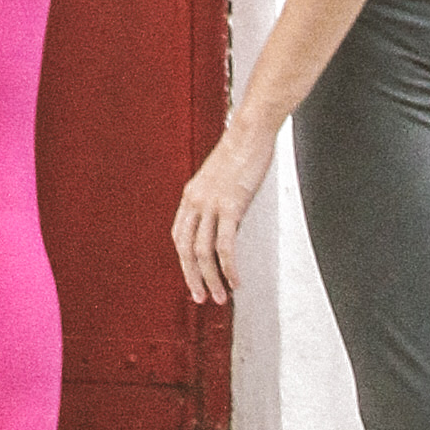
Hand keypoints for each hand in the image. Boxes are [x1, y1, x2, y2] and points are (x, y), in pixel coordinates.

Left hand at [172, 118, 275, 304]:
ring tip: (221, 297)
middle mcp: (195, 201)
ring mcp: (211, 204)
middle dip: (193, 277)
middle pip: (186, 248)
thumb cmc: (241, 152)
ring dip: (212, 279)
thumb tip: (225, 223)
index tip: (194, 278)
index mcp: (191, 194)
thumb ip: (217, 200)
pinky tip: (236, 280)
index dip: (184, 261)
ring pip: (204, 252)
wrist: (250, 132)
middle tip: (201, 297)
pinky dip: (229, 268)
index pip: (179, 235)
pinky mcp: (231, 206)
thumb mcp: (220, 178)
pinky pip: (226, 246)